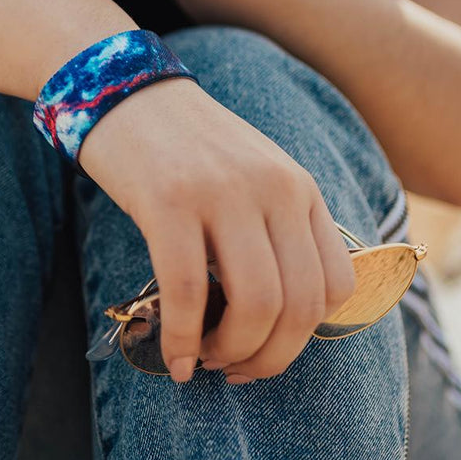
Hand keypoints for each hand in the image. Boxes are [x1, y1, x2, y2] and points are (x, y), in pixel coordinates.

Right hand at [78, 77, 355, 383]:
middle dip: (268, 358)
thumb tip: (271, 314)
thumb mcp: (249, 176)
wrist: (125, 90)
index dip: (304, 337)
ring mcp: (222, 193)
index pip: (335, 286)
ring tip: (202, 359)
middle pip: (299, 306)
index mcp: (298, 186)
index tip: (265, 349)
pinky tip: (172, 357)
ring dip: (230, 353)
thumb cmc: (184, 144)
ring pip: (255, 305)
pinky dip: (182, 339)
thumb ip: (272, 228)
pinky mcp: (168, 201)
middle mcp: (272, 188)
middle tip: (232, 369)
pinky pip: (187, 292)